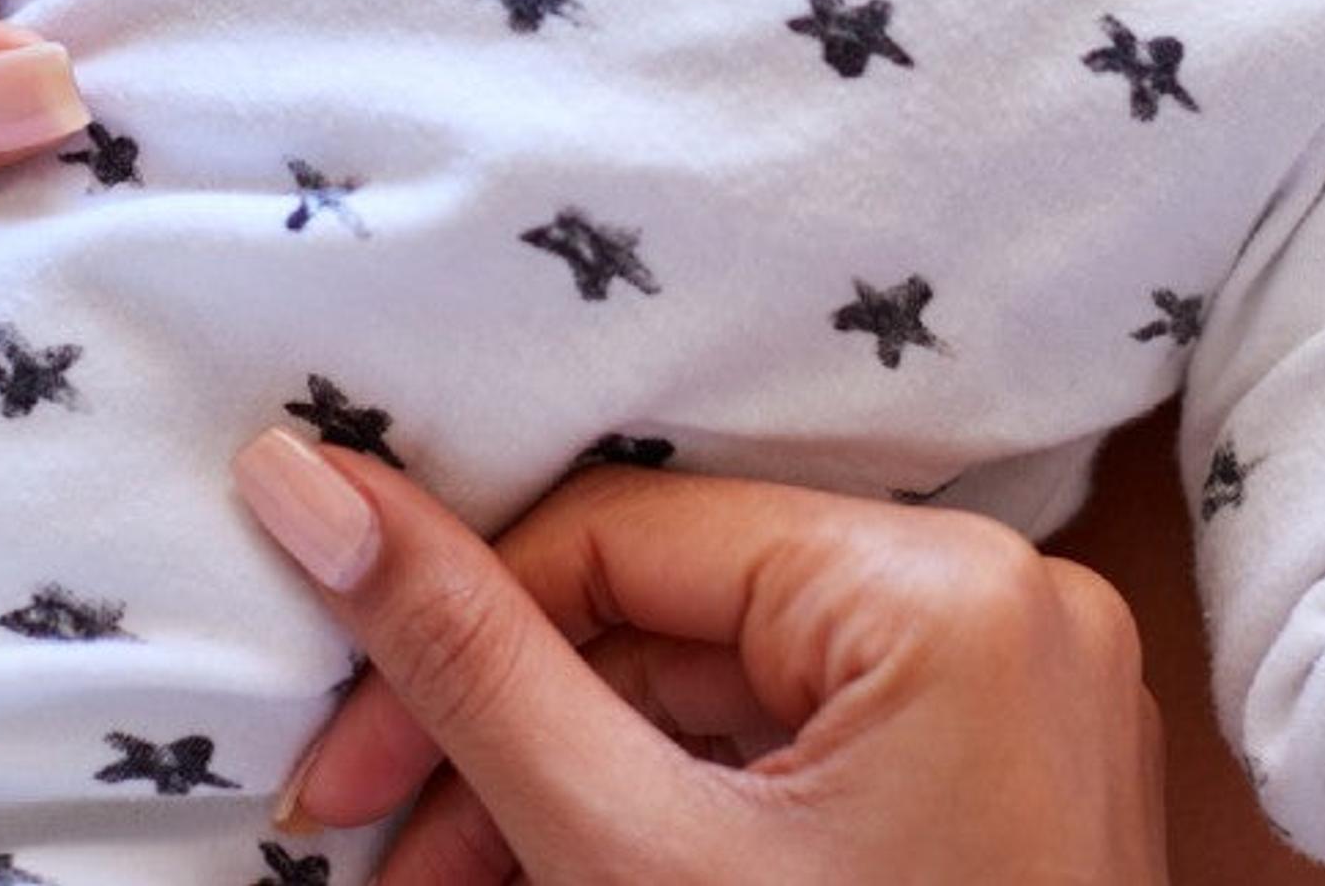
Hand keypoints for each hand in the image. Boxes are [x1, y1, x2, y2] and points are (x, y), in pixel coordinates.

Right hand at [233, 435, 1169, 884]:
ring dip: (575, 787)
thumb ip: (468, 661)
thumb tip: (303, 479)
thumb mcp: (634, 856)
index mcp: (946, 587)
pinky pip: (803, 746)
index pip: (621, 533)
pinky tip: (568, 872)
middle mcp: (1011, 603)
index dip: (452, 636)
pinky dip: (681, 813)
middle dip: (506, 736)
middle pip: (671, 616)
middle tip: (375, 844)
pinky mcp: (1005, 779)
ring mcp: (1021, 698)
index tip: (339, 772)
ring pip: (725, 692)